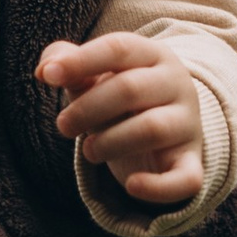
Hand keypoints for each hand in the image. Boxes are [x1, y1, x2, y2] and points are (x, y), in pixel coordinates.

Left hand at [38, 31, 205, 211]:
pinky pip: (186, 178)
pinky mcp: (191, 163)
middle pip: (130, 89)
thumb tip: (45, 70)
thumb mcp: (94, 77)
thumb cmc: (120, 99)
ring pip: (152, 129)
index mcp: (152, 55)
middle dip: (87, 109)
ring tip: (89, 150)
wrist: (166, 131)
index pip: (118, 48)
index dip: (81, 62)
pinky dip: (158, 187)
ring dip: (110, 142)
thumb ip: (67, 63)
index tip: (49, 77)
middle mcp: (177, 84)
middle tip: (63, 126)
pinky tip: (132, 186)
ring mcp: (188, 124)